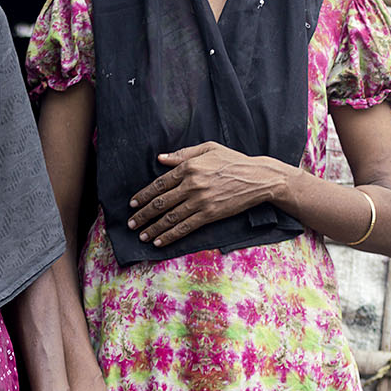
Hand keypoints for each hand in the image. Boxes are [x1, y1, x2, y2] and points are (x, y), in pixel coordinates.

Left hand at [128, 142, 290, 246]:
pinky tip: (160, 241)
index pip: (159, 184)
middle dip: (142, 215)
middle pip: (160, 203)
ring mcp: (200, 201)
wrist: (259, 178)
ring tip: (142, 236)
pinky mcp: (210, 214)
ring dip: (153, 229)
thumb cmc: (233, 160)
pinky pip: (185, 227)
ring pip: (170, 218)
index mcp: (189, 167)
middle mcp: (192, 184)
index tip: (132, 204)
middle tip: (131, 224)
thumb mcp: (208, 149)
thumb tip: (160, 159)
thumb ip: (182, 154)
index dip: (143, 196)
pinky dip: (170, 235)